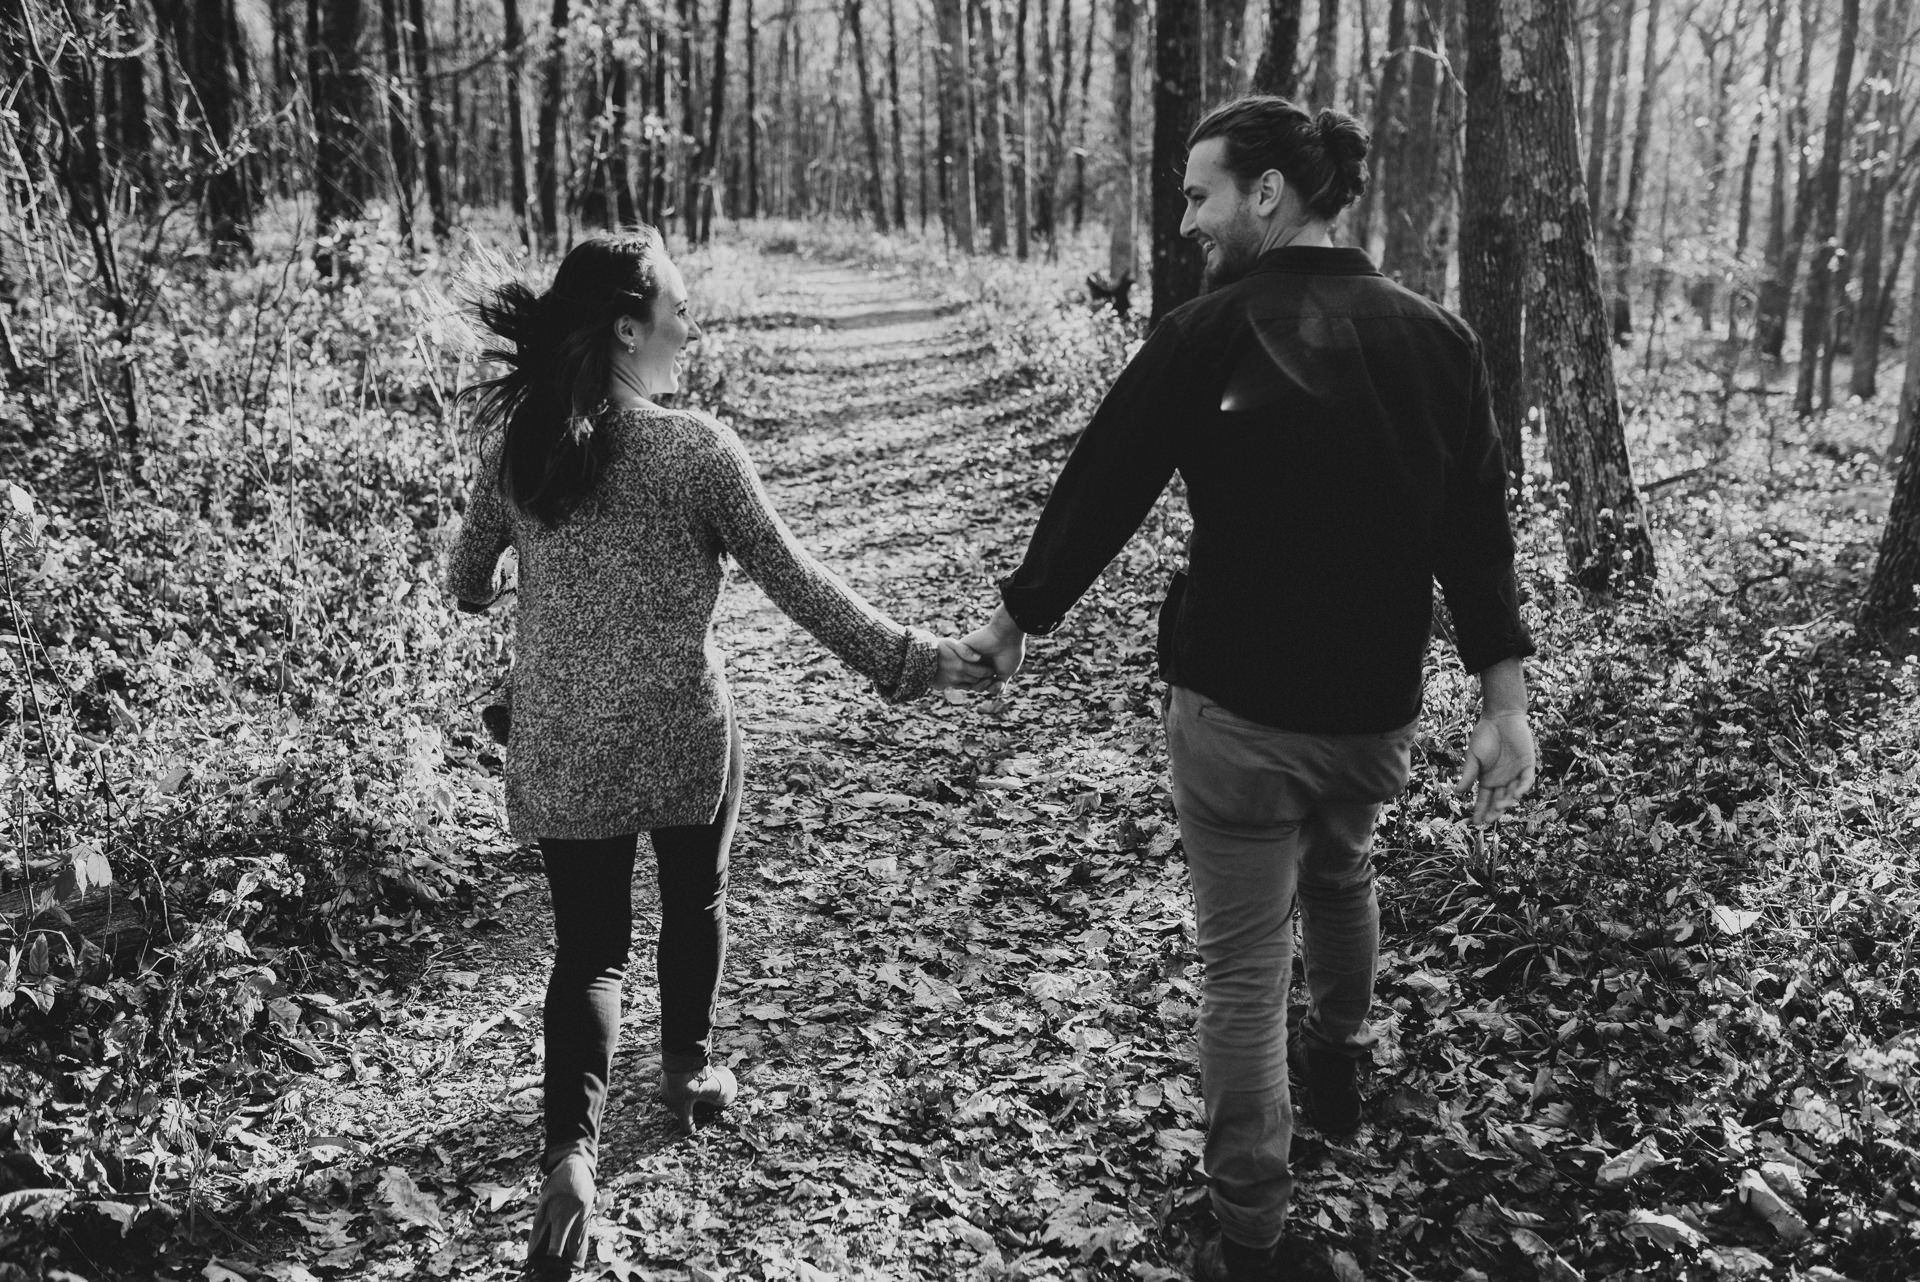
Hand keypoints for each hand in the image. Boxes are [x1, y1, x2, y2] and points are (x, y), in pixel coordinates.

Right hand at [935, 636, 995, 690]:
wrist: (918, 658)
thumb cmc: (936, 647)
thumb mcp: (950, 643)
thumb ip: (965, 650)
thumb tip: (979, 658)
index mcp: (961, 666)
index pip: (982, 672)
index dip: (989, 671)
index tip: (992, 668)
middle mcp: (957, 677)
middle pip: (977, 681)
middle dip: (984, 679)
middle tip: (989, 675)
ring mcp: (950, 683)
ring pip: (969, 685)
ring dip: (975, 683)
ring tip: (978, 677)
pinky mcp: (944, 685)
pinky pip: (959, 687)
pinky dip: (964, 684)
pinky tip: (965, 678)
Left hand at [960, 604, 1026, 690]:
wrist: (1009, 635)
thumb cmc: (1010, 652)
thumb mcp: (1006, 673)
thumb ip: (1000, 684)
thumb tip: (998, 693)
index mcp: (985, 669)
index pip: (980, 686)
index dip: (988, 688)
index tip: (998, 684)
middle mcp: (976, 664)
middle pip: (970, 683)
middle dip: (982, 685)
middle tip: (992, 678)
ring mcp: (969, 657)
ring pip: (963, 674)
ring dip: (975, 676)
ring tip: (988, 671)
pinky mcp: (963, 647)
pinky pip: (959, 658)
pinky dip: (968, 659)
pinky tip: (978, 656)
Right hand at [1454, 710, 1535, 826]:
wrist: (1500, 717)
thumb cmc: (1484, 735)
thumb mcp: (1473, 757)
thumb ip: (1468, 774)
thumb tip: (1457, 792)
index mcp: (1488, 779)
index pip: (1484, 799)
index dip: (1480, 811)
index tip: (1475, 823)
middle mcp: (1503, 780)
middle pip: (1499, 801)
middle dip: (1494, 812)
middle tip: (1489, 820)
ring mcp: (1516, 774)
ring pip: (1513, 794)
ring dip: (1507, 802)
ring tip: (1499, 807)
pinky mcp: (1528, 765)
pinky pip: (1527, 780)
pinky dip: (1522, 788)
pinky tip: (1515, 794)